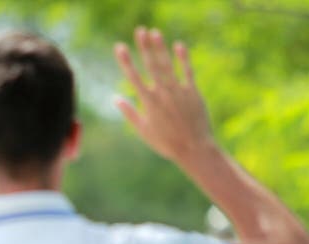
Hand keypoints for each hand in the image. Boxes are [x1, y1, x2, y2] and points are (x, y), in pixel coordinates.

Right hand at [113, 27, 215, 162]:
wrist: (194, 148)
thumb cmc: (165, 143)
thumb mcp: (143, 130)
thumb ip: (129, 113)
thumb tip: (115, 98)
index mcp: (149, 103)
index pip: (134, 77)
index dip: (126, 61)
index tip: (119, 47)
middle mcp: (163, 93)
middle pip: (151, 65)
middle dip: (144, 46)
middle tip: (139, 30)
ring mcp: (179, 91)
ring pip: (168, 65)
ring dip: (161, 47)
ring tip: (155, 32)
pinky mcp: (193, 92)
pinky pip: (188, 71)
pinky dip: (183, 58)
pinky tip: (179, 45)